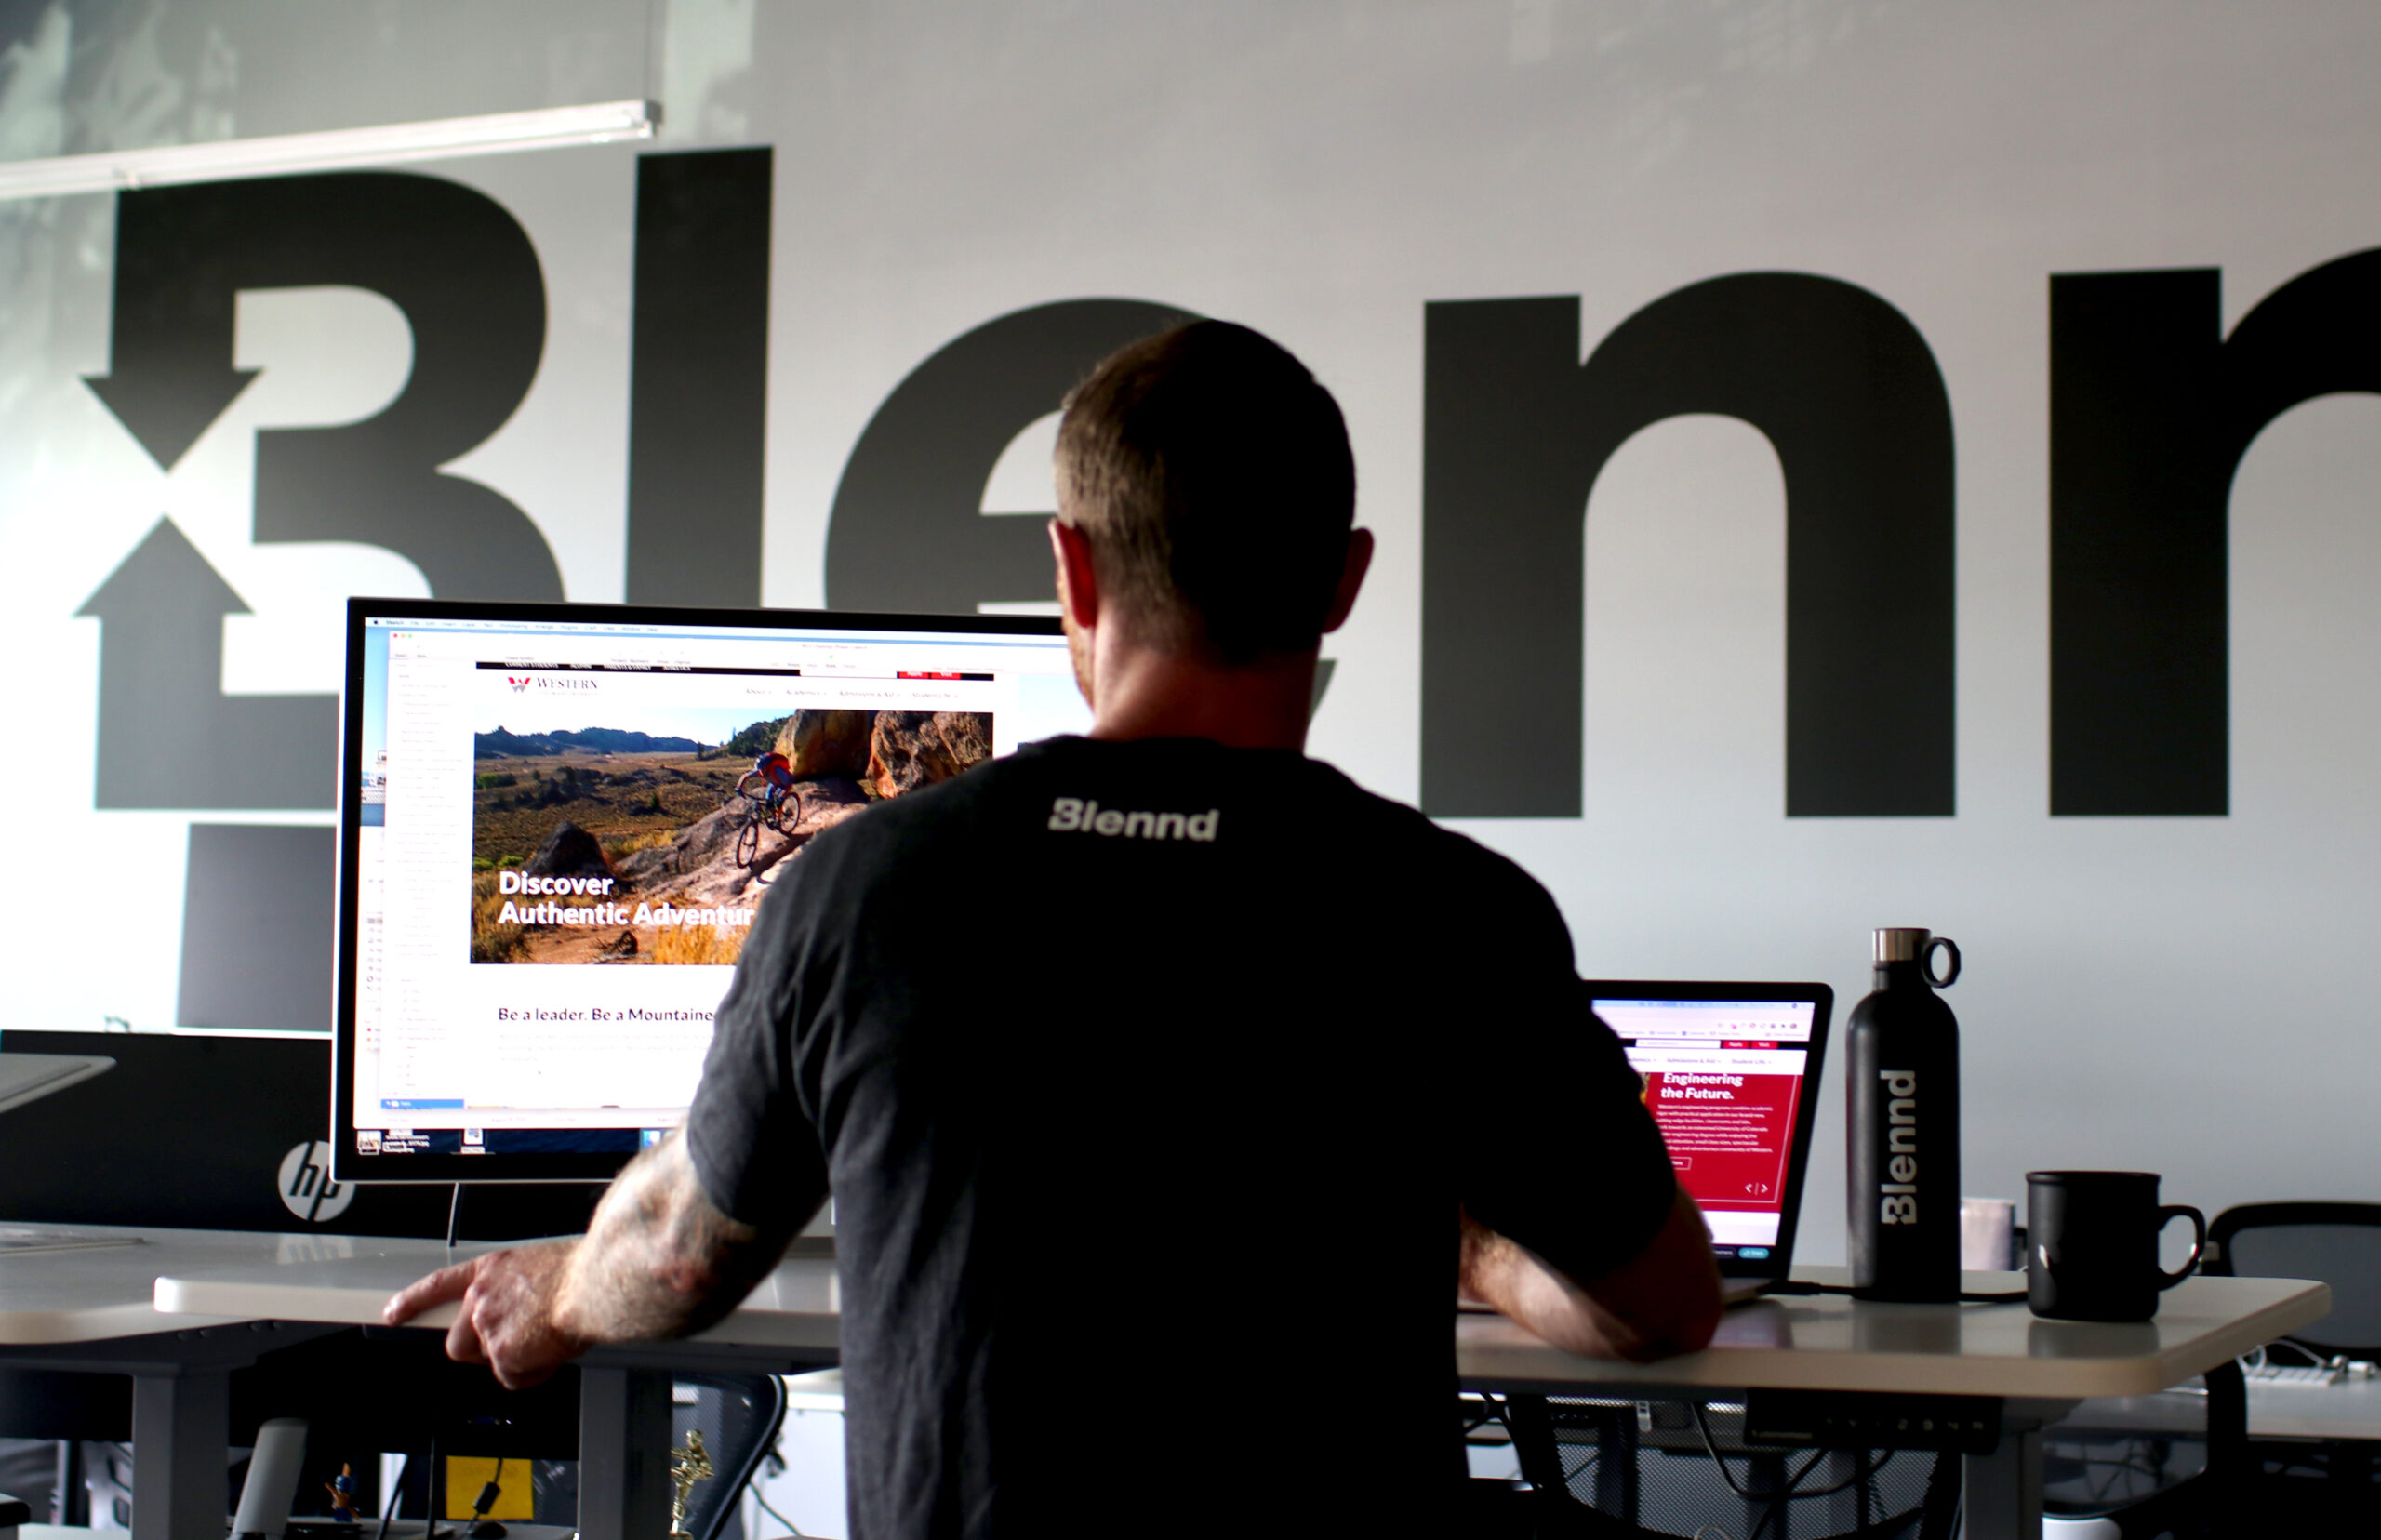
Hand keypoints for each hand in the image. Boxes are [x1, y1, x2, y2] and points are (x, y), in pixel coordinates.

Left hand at [384, 1242, 591, 1387]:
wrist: (593, 1285)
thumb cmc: (579, 1272)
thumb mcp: (538, 1268)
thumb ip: (516, 1292)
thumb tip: (523, 1315)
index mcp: (490, 1271)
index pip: (438, 1286)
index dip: (413, 1302)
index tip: (393, 1313)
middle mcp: (481, 1299)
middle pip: (459, 1342)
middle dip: (481, 1352)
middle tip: (514, 1346)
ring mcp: (488, 1328)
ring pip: (491, 1362)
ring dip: (514, 1360)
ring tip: (546, 1342)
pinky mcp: (502, 1355)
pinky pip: (514, 1378)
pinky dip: (533, 1373)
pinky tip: (552, 1353)